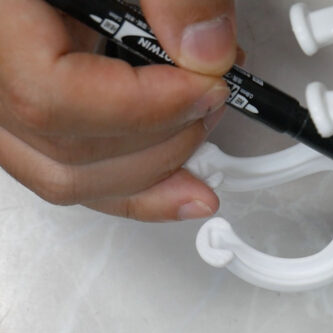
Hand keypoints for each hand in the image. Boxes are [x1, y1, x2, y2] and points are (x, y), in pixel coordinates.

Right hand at [0, 0, 238, 220]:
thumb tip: (207, 49)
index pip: (47, 95)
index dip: (143, 107)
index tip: (208, 84)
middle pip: (61, 150)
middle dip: (163, 137)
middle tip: (216, 96)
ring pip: (61, 174)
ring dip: (154, 169)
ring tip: (204, 123)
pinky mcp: (19, 102)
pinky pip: (63, 167)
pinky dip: (131, 183)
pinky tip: (181, 186)